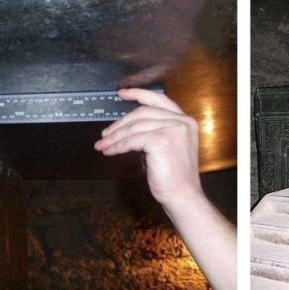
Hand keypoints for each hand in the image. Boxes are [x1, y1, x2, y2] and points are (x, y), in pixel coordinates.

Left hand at [94, 88, 202, 206]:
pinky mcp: (160, 140)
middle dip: (120, 123)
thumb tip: (128, 127)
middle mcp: (181, 121)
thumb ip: (155, 131)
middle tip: (105, 133)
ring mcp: (172, 129)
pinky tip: (110, 152)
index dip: (139, 94)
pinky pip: (132, 140)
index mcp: (185, 121)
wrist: (182, 196)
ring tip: (103, 145)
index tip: (122, 94)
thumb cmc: (174, 176)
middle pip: (142, 112)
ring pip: (134, 127)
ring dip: (115, 137)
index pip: (159, 100)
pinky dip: (118, 146)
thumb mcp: (168, 146)